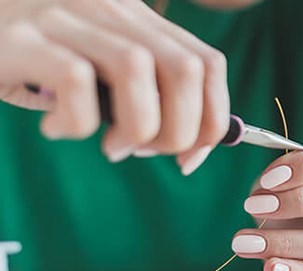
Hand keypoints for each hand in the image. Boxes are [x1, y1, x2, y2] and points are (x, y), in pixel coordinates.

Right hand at [0, 0, 228, 174]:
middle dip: (182, 130)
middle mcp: (109, 7)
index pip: (207, 63)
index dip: (213, 118)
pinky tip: (56, 128)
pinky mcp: (21, 39)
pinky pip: (74, 80)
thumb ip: (144, 91)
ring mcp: (64, 17)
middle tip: (145, 152)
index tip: (192, 156)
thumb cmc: (35, 57)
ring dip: (137, 127)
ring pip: (137, 69)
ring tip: (110, 146)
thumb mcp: (99, 64)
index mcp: (136, 16)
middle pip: (185, 69)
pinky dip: (76, 121)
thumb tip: (189, 145)